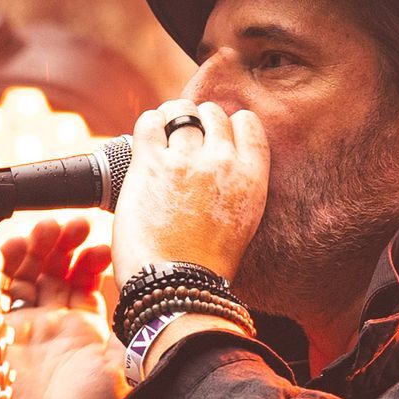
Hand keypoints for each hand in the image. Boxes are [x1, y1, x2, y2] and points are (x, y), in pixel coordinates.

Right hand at [0, 215, 122, 398]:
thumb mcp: (124, 365)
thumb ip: (134, 328)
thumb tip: (161, 298)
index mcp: (83, 332)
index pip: (83, 278)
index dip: (90, 255)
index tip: (102, 244)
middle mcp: (51, 326)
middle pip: (51, 266)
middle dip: (61, 240)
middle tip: (72, 226)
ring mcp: (19, 328)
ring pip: (20, 271)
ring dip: (32, 245)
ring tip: (47, 231)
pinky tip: (16, 249)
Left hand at [113, 99, 268, 289]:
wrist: (176, 286)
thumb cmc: (206, 265)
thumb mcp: (243, 222)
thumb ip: (237, 187)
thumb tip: (222, 164)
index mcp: (251, 178)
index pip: (247, 123)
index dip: (228, 125)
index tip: (215, 137)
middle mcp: (222, 162)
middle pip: (212, 114)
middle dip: (198, 122)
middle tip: (184, 139)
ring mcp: (186, 161)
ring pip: (181, 112)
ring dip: (171, 119)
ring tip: (163, 135)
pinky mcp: (151, 165)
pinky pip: (149, 122)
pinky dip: (148, 123)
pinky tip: (147, 138)